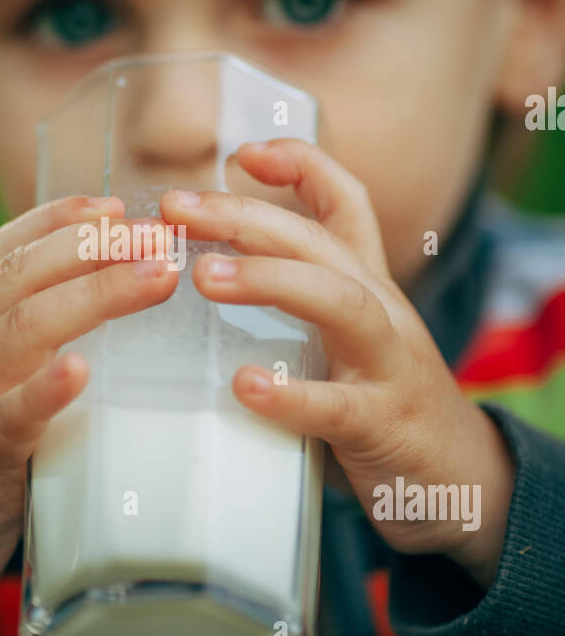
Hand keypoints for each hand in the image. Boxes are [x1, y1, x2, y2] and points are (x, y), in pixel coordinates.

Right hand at [0, 195, 178, 601]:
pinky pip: (8, 417)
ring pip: (24, 329)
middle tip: (161, 238)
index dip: (64, 220)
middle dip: (97, 247)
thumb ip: (40, 341)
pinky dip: (44, 391)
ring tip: (152, 278)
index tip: (119, 205)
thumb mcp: (0, 379)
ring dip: (94, 295)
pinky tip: (78, 372)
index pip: (9, 251)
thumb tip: (121, 300)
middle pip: (25, 276)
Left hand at [160, 140, 514, 590]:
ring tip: (204, 276)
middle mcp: (382, 311)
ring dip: (269, 280)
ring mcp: (388, 366)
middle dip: (245, 215)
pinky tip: (245, 386)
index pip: (346, 203)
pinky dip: (290, 394)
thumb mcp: (345, 341)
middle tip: (176, 209)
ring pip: (338, 302)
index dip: (302, 165)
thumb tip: (199, 280)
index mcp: (368, 286)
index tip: (243, 152)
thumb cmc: (381, 406)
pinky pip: (337, 405)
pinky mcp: (384, 426)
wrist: (460, 484)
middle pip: (319, 242)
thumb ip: (294, 311)